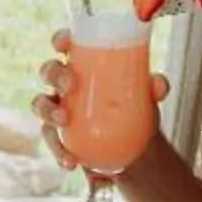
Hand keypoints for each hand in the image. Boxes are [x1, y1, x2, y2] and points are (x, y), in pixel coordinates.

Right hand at [34, 27, 170, 172]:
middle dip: (54, 74)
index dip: (59, 40)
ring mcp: (59, 110)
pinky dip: (58, 150)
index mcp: (82, 64)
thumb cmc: (133, 107)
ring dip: (48, 111)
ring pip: (41, 104)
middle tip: (70, 85)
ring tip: (64, 121)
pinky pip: (51, 140)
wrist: (133, 147)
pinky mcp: (58, 136)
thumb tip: (160, 84)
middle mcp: (65, 85)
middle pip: (48, 71)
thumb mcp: (146, 96)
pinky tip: (70, 161)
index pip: (64, 45)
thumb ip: (154, 88)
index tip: (64, 44)